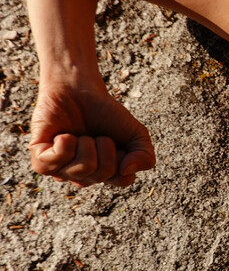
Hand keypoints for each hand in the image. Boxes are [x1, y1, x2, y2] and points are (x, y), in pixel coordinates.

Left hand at [29, 82, 154, 186]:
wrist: (78, 90)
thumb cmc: (106, 113)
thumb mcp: (136, 133)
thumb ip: (145, 156)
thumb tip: (126, 170)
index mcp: (106, 173)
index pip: (122, 180)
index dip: (125, 157)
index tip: (119, 142)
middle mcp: (84, 176)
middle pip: (101, 174)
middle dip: (105, 147)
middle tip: (98, 134)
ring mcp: (62, 171)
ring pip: (79, 170)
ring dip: (85, 144)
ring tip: (80, 134)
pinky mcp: (41, 161)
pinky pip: (53, 164)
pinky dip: (64, 145)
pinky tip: (65, 136)